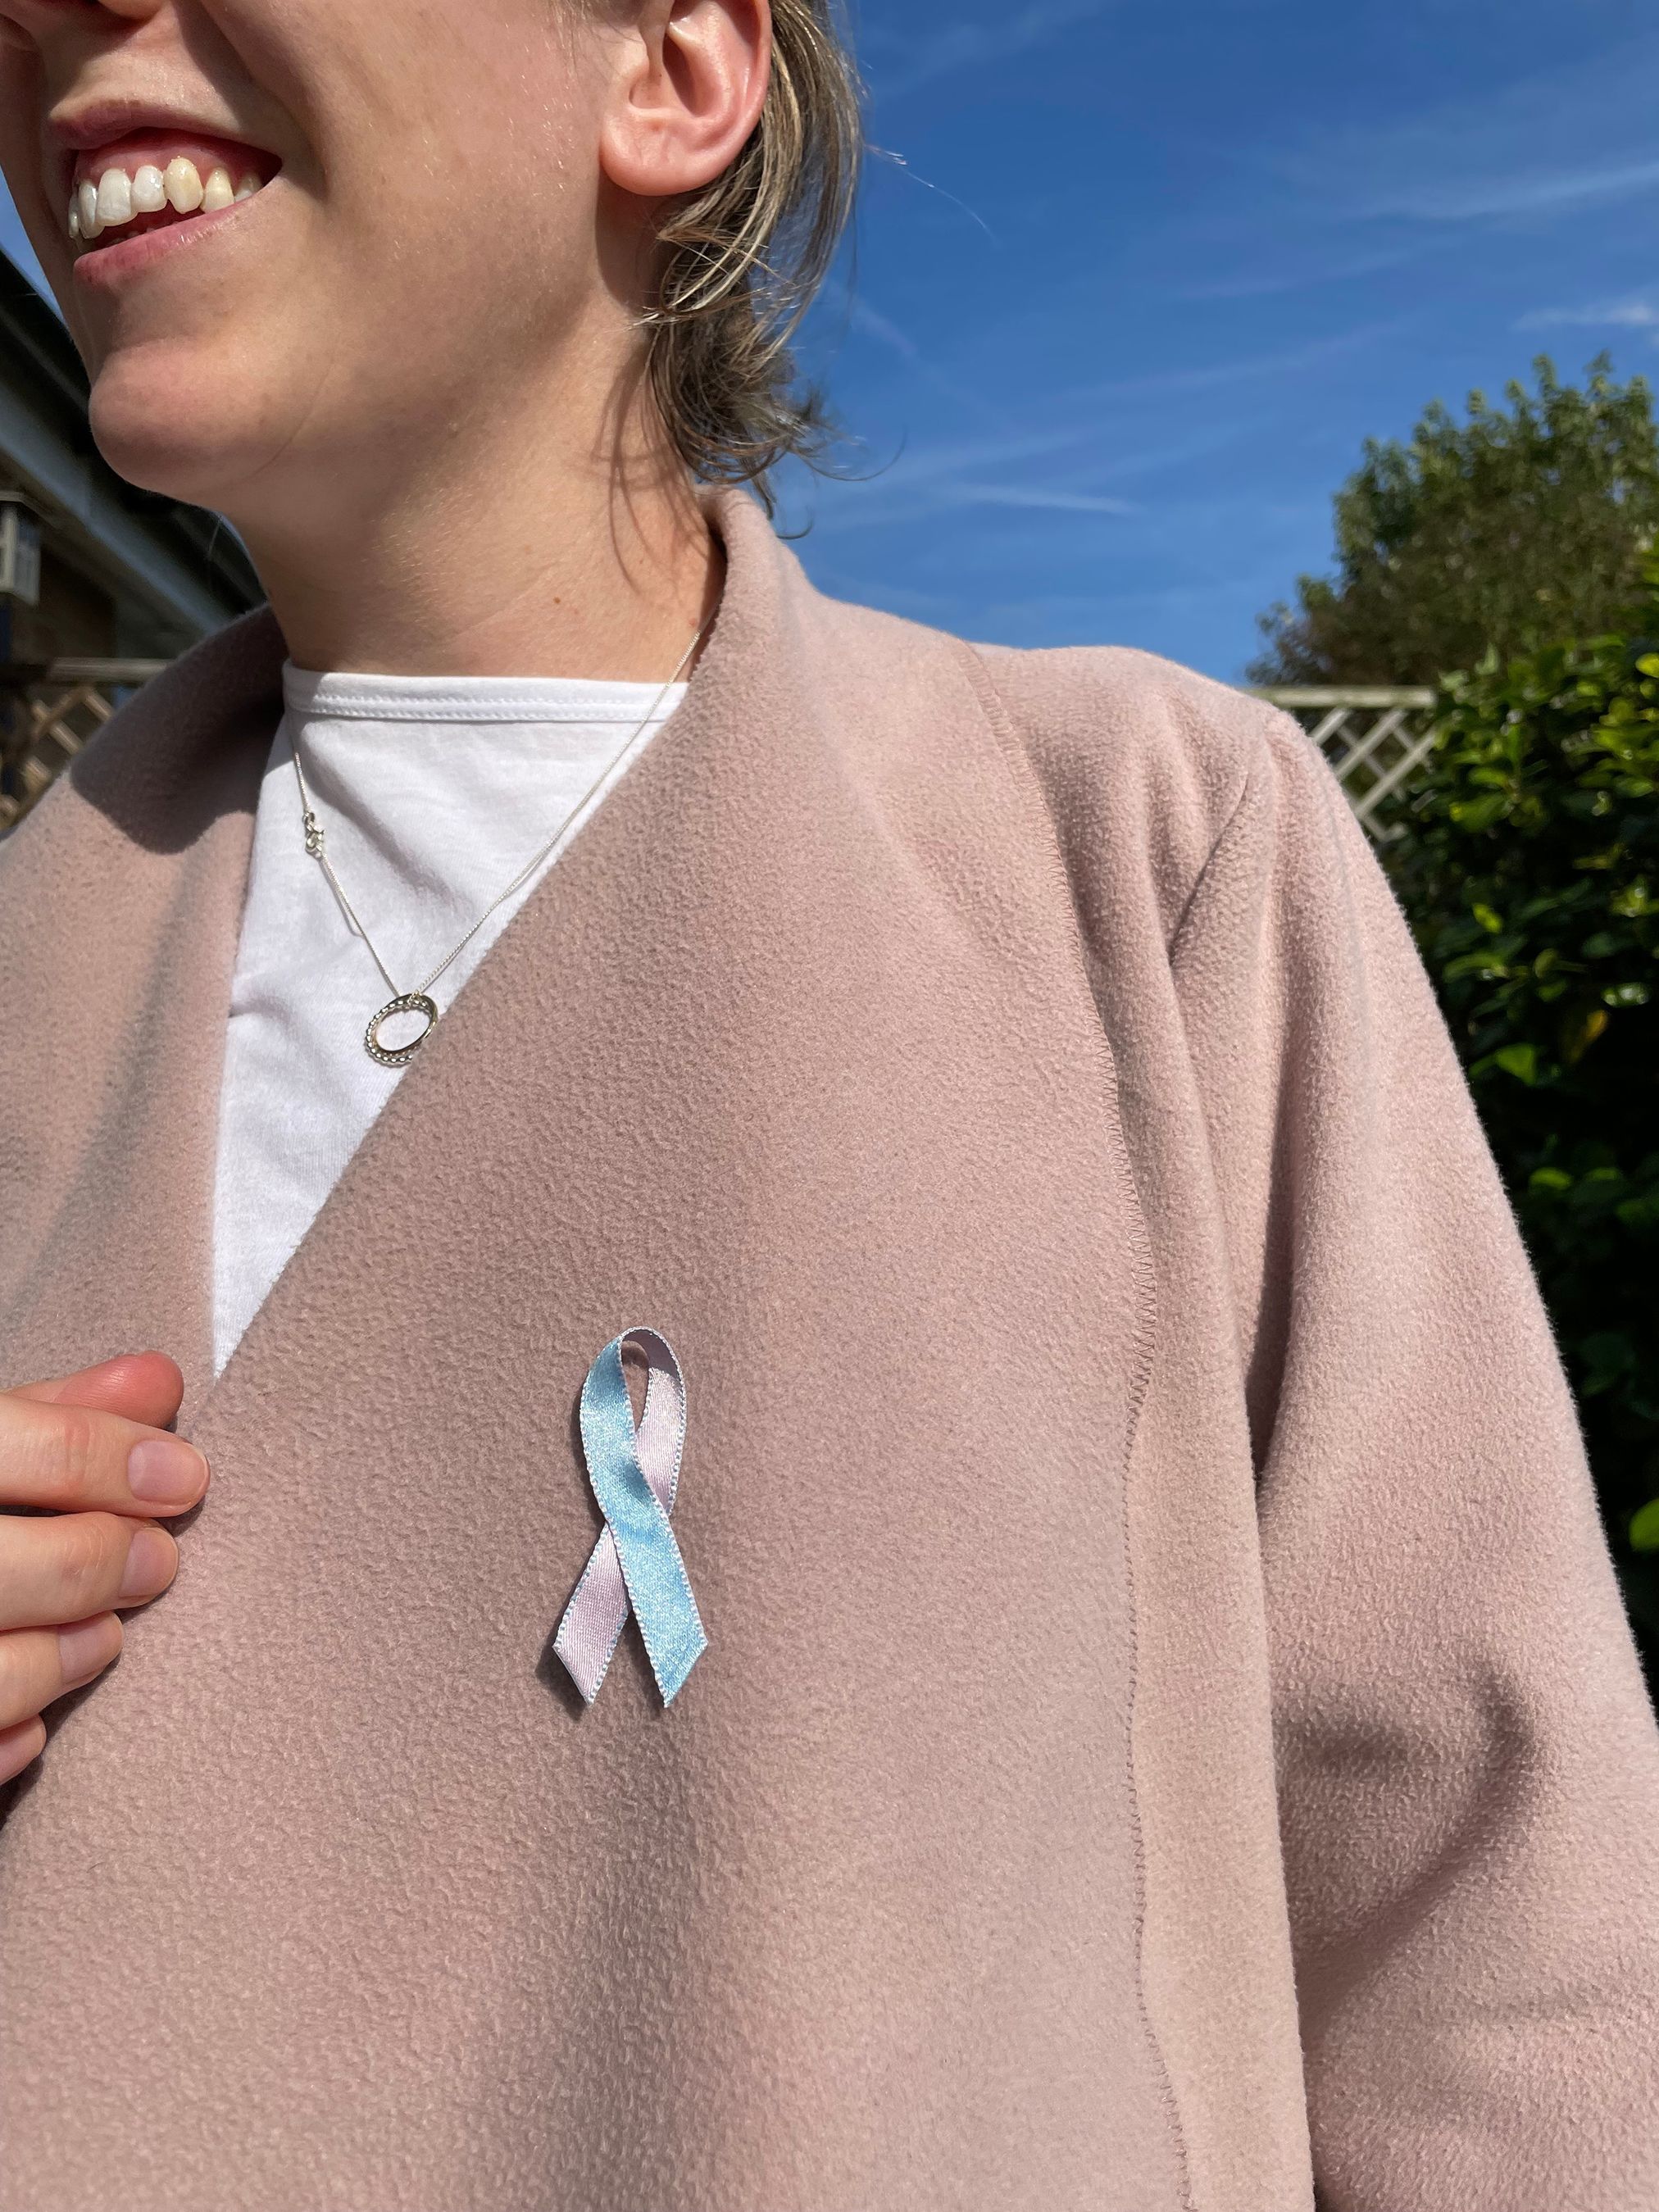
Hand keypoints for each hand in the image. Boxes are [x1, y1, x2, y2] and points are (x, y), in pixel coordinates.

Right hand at [0, 1354, 209, 1784]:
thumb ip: (56, 1416)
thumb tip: (161, 1381)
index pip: (42, 1448)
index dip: (121, 1461)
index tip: (185, 1477)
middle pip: (25, 1567)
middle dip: (106, 1562)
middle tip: (156, 1561)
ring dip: (71, 1655)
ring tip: (104, 1635)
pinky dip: (12, 1737)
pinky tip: (36, 1717)